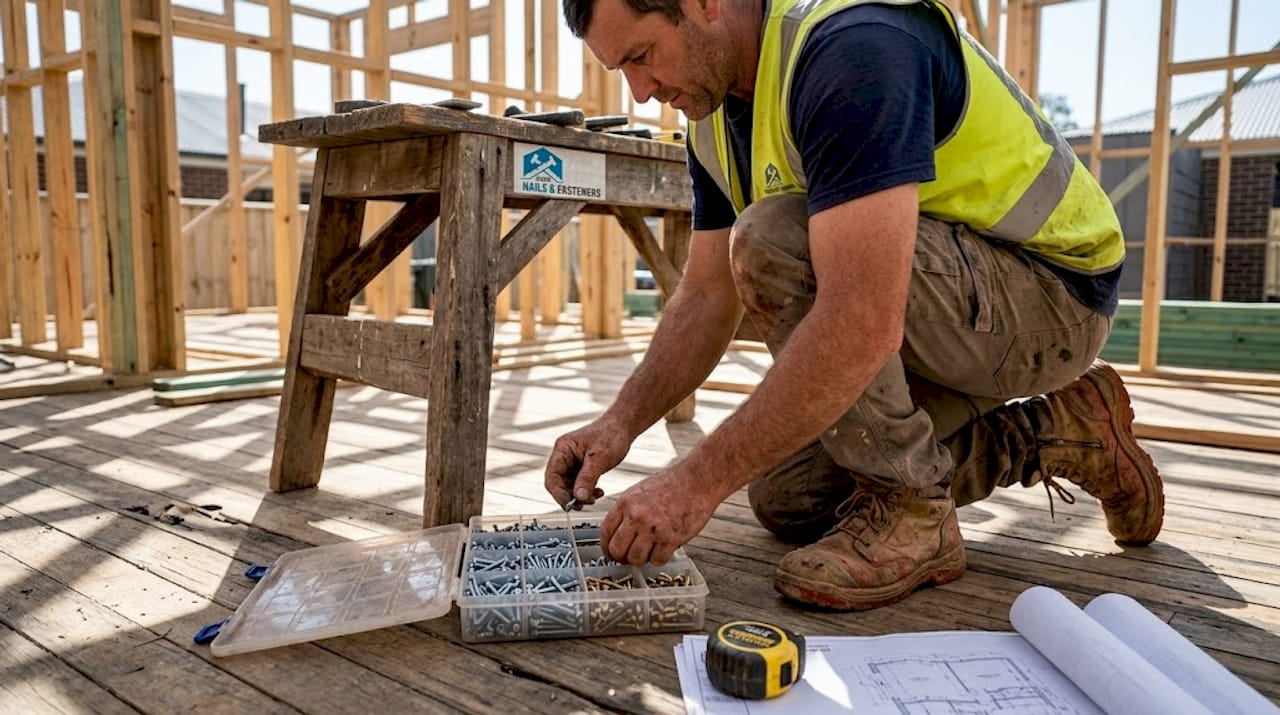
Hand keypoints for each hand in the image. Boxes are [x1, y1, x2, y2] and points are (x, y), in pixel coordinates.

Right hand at [544, 417, 630, 508]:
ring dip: (580, 496)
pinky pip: (579, 485)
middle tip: (583, 505)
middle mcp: (564, 456)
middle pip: (558, 484)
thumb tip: (578, 497)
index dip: (558, 493)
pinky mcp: (582, 468)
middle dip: (570, 497)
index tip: (570, 505)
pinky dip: (587, 492)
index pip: (552, 477)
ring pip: (569, 487)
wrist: (623, 428)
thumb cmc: (611, 434)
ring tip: (594, 498)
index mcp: (563, 449)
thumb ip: (587, 478)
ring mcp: (572, 463)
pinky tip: (598, 492)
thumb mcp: (599, 458)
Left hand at [601, 467, 718, 564]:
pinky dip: (659, 559)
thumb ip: (626, 511)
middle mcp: (636, 516)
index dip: (606, 547)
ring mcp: (653, 528)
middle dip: (621, 558)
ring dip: (641, 560)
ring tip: (648, 552)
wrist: (697, 481)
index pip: (605, 532)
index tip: (611, 552)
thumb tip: (618, 533)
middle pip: (617, 550)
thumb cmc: (671, 484)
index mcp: (625, 503)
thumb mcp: (639, 491)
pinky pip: (657, 560)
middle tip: (628, 558)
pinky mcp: (671, 538)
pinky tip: (663, 550)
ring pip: (636, 559)